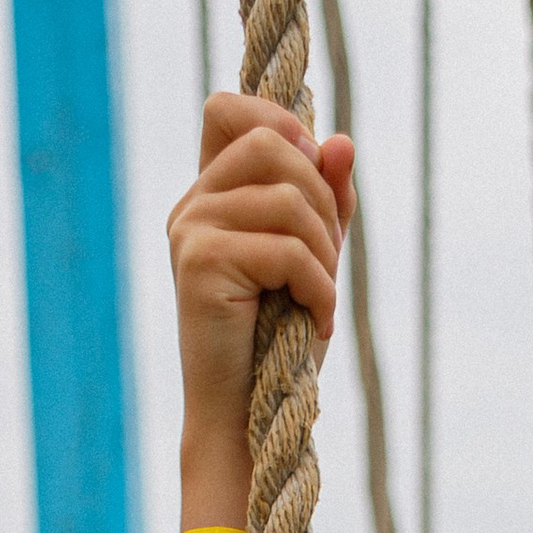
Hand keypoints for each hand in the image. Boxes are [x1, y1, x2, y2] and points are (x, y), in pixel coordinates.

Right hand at [168, 94, 352, 474]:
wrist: (247, 423)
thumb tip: (342, 141)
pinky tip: (317, 321)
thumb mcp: (314, 259)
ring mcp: (190, 231)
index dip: (278, 121)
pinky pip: (285, 249)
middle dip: (322, 200)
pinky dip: (320, 286)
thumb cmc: (280, 346)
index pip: (227, 109)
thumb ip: (327, 198)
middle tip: (329, 264)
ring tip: (321, 300)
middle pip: (273, 144)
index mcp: (210, 196)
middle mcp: (192, 206)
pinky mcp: (201, 264)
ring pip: (287, 197)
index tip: (313, 175)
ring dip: (325, 251)